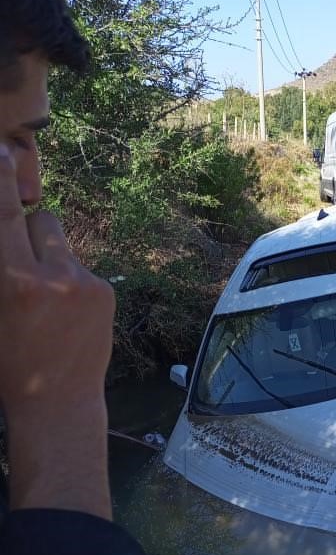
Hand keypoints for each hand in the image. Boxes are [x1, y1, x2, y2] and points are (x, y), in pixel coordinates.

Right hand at [0, 144, 114, 516]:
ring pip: (62, 240)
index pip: (6, 217)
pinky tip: (65, 313)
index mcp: (14, 282)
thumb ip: (2, 269)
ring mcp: (84, 283)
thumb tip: (8, 234)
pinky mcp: (105, 291)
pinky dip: (70, 278)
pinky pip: (80, 265)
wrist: (58, 403)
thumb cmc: (10, 363)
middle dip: (29, 227)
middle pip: (42, 217)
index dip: (1, 182)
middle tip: (23, 262)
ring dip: (50, 253)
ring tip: (45, 295)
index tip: (0, 152)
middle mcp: (52, 276)